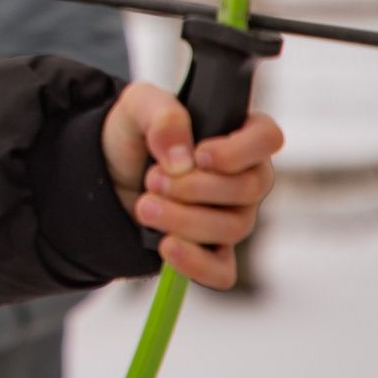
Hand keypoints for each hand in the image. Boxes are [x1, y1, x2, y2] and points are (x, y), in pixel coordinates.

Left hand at [101, 81, 281, 289]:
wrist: (110, 173)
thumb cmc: (136, 133)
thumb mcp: (137, 106)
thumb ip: (162, 115)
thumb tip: (181, 158)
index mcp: (238, 133)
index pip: (268, 139)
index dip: (238, 151)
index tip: (199, 154)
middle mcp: (245, 176)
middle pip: (249, 189)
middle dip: (194, 187)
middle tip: (152, 179)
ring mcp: (233, 216)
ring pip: (233, 228)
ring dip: (183, 219)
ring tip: (145, 205)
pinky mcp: (212, 250)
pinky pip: (222, 271)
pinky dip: (195, 263)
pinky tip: (166, 247)